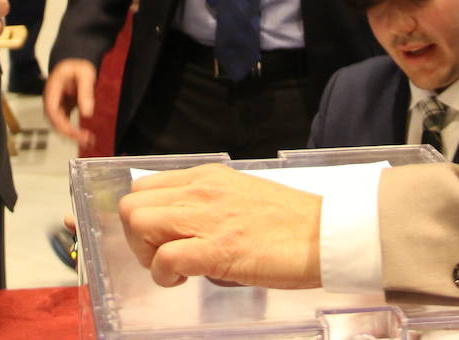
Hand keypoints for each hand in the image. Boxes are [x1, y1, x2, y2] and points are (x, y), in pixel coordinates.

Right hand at [43, 59, 96, 147]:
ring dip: (71, 135)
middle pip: (54, 121)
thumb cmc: (76, 66)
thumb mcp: (85, 74)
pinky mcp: (63, 109)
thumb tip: (87, 112)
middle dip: (68, 133)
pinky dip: (73, 131)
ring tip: (88, 141)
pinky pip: (65, 123)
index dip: (60, 122)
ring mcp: (56, 105)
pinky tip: (84, 137)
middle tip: (85, 139)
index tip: (73, 131)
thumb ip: (86, 92)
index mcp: (53, 89)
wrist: (73, 62)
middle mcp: (51, 99)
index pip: (52, 110)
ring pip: (59, 125)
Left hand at [118, 164, 321, 289]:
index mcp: (206, 177)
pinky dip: (164, 275)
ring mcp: (207, 218)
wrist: (326, 235)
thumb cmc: (290, 222)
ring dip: (147, 254)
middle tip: (162, 255)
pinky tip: (183, 280)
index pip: (144, 187)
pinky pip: (164, 259)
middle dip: (137, 236)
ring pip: (139, 224)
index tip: (156, 237)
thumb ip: (209, 205)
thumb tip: (184, 230)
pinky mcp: (216, 249)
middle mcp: (200, 191)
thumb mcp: (240, 196)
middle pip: (132, 205)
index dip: (141, 217)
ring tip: (173, 268)